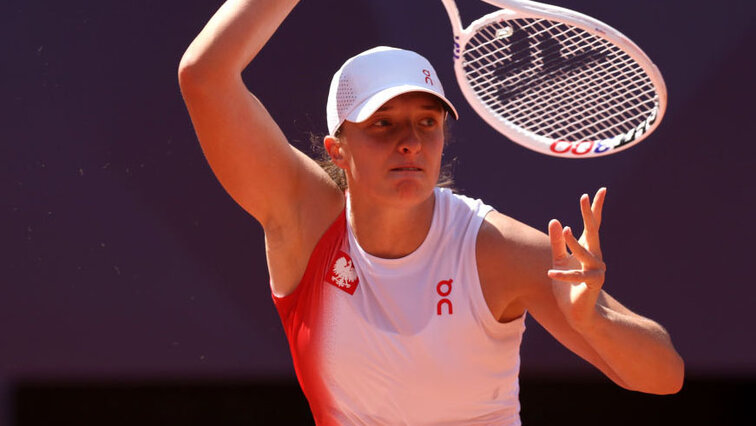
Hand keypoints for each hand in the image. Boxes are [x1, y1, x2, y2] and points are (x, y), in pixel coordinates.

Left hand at [547, 188, 606, 328]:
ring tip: (566, 230)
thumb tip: (556, 221)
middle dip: (589, 215)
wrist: (576, 312)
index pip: (592, 225)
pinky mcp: (591, 285)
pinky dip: (562, 275)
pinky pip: (574, 277)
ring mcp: (595, 271)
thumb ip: (557, 242)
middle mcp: (595, 257)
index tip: (601, 190)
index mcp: (587, 249)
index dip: (594, 209)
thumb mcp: (559, 260)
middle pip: (592, 232)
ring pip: (585, 254)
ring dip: (574, 243)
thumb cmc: (568, 286)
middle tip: (585, 198)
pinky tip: (551, 272)